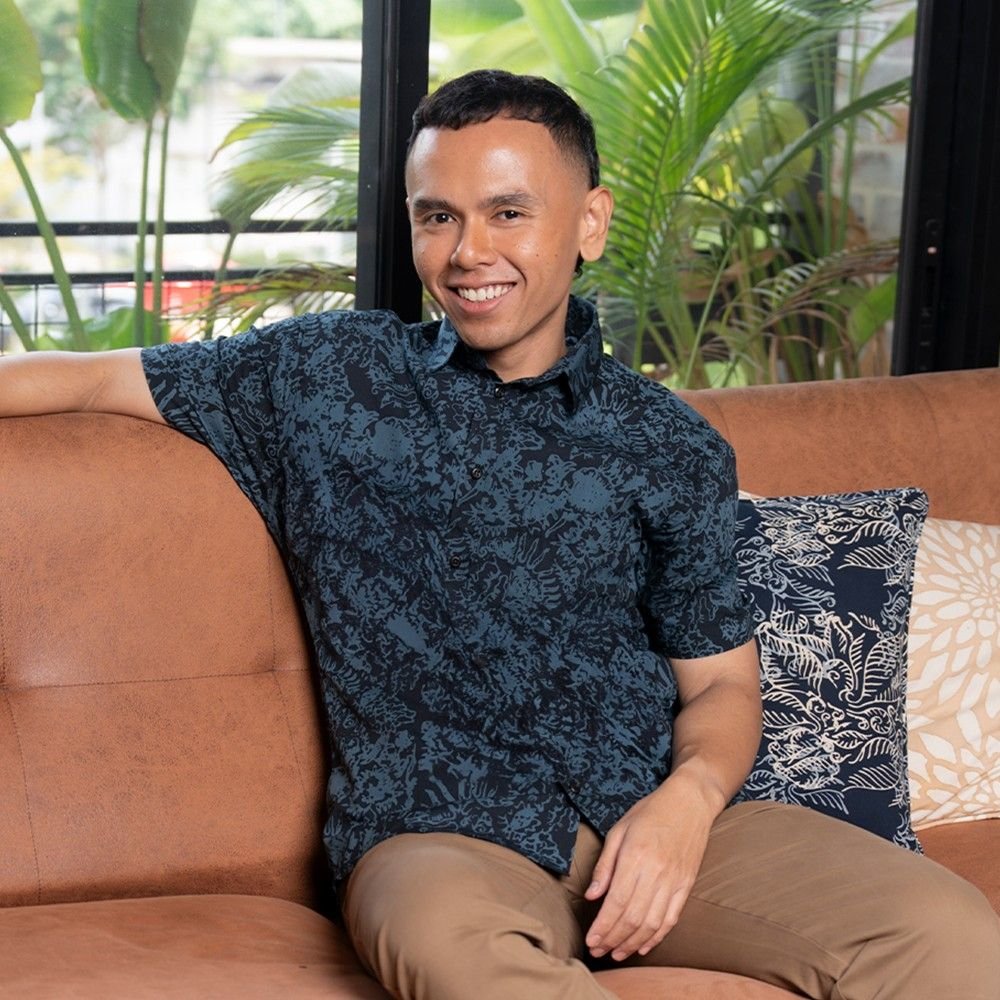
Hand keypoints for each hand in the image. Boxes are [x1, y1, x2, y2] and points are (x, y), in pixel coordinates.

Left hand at [583, 776, 715, 961]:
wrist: (690, 802)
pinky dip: (657, 937)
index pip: (617, 901)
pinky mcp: (687, 885)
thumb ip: (605, 865)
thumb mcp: (619, 830)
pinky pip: (671, 918)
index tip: (590, 940)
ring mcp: (675, 881)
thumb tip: (591, 896)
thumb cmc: (650, 812)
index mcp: (636, 856)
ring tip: (615, 954)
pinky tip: (643, 946)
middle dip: (613, 939)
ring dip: (632, 943)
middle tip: (597, 951)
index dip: (603, 926)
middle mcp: (657, 872)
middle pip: (633, 917)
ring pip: (652, 923)